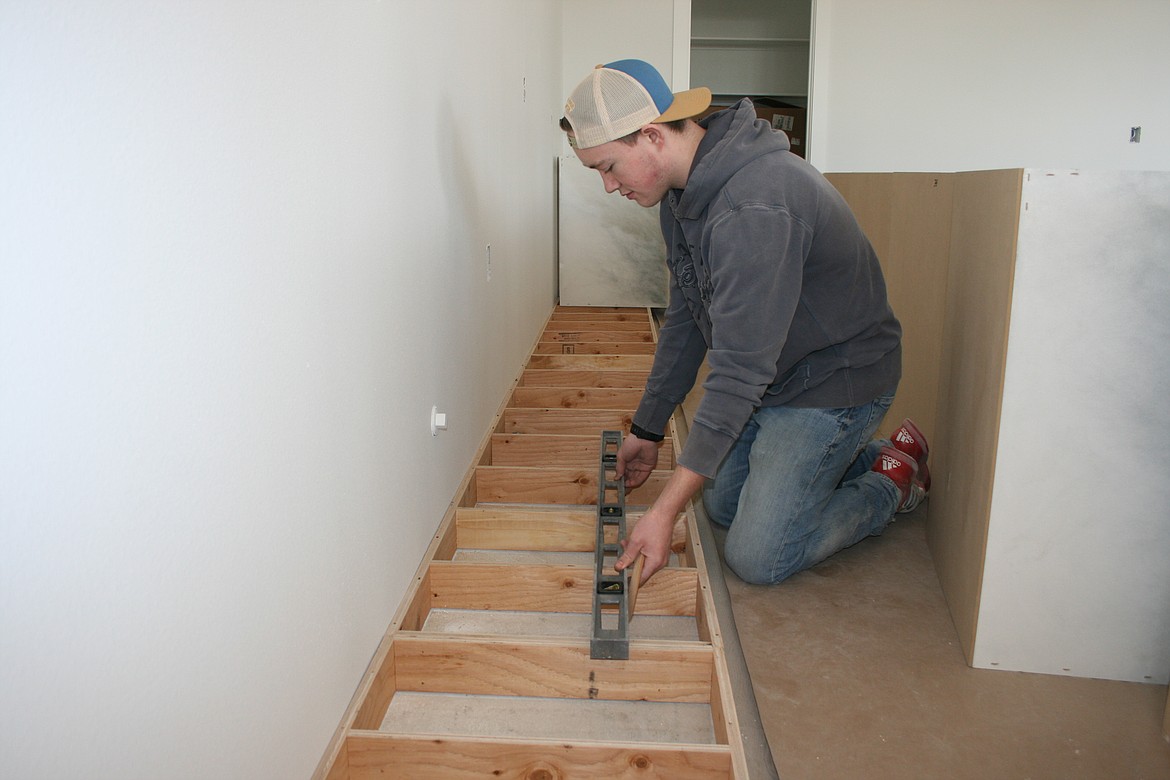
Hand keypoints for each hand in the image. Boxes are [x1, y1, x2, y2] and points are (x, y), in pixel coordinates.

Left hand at [614, 465, 704, 585]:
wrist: (663, 513)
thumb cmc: (652, 525)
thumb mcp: (635, 542)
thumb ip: (627, 557)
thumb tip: (619, 567)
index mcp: (655, 562)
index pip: (641, 579)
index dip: (631, 581)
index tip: (623, 583)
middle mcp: (660, 562)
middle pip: (642, 570)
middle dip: (630, 563)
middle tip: (622, 554)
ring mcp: (662, 557)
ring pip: (644, 562)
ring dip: (634, 555)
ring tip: (627, 543)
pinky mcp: (661, 552)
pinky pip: (648, 556)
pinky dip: (640, 551)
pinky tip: (634, 542)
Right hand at [616, 434, 658, 488]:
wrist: (643, 438)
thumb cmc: (631, 444)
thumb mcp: (621, 456)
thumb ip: (619, 467)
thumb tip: (616, 477)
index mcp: (626, 462)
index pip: (623, 473)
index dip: (620, 480)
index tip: (617, 486)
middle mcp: (634, 465)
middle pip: (629, 477)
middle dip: (625, 484)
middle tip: (622, 491)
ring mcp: (641, 467)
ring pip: (635, 478)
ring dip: (631, 484)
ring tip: (626, 490)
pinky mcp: (648, 467)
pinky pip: (642, 476)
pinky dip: (637, 481)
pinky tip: (631, 484)